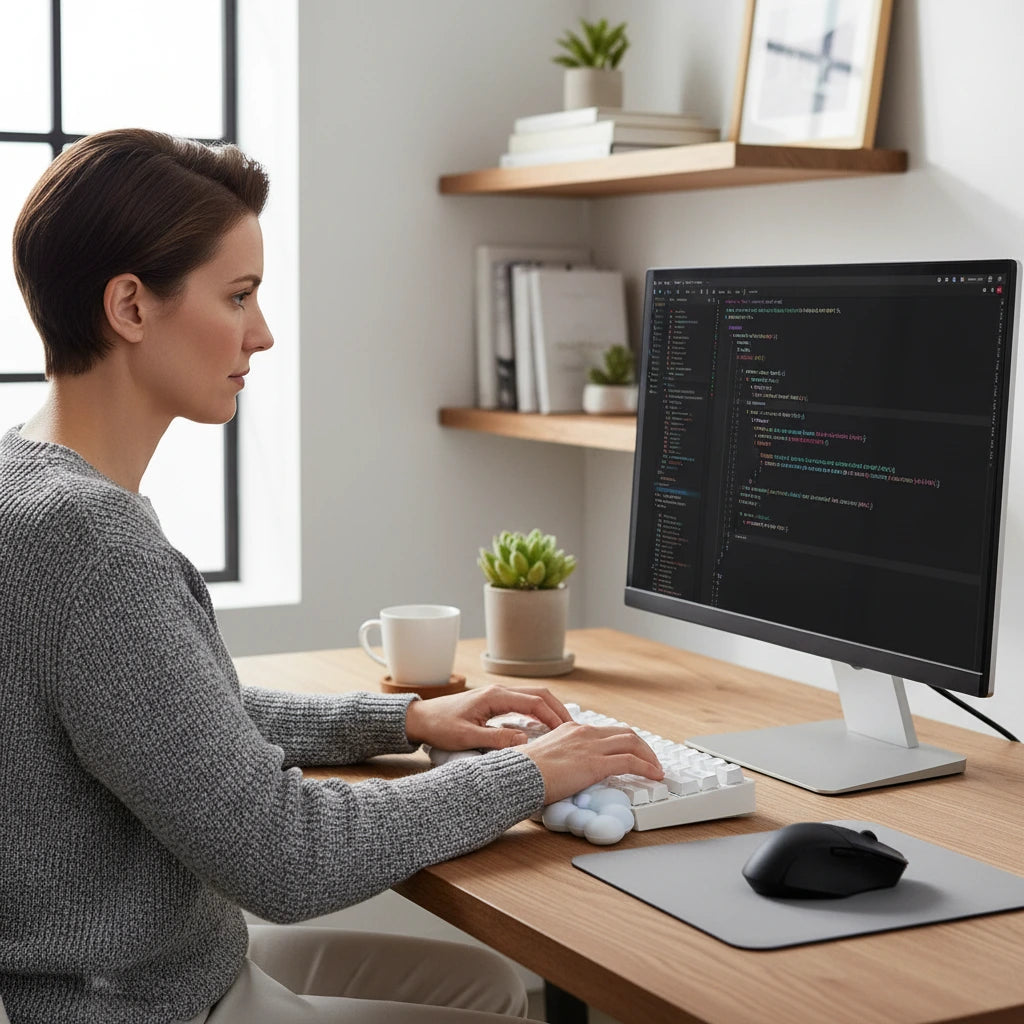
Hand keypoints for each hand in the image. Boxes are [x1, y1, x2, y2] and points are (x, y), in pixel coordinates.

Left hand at [404, 685, 571, 750]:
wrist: (420, 719)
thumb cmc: (440, 727)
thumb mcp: (467, 738)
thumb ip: (496, 740)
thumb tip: (526, 742)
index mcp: (495, 696)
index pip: (534, 702)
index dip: (553, 716)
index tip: (567, 730)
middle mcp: (498, 691)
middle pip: (538, 694)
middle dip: (558, 709)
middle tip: (573, 728)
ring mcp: (496, 695)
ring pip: (531, 697)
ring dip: (549, 709)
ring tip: (563, 728)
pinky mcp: (493, 702)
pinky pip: (522, 703)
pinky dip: (537, 711)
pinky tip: (542, 726)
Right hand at [520, 722, 663, 804]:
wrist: (518, 775)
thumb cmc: (524, 771)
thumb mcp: (545, 756)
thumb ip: (561, 757)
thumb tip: (566, 771)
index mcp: (571, 729)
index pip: (606, 731)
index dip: (624, 742)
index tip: (631, 752)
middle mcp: (584, 733)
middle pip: (624, 733)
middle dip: (642, 747)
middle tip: (650, 760)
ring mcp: (591, 746)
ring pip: (632, 743)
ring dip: (649, 756)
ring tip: (656, 769)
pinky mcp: (595, 763)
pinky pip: (631, 762)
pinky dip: (647, 767)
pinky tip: (654, 776)